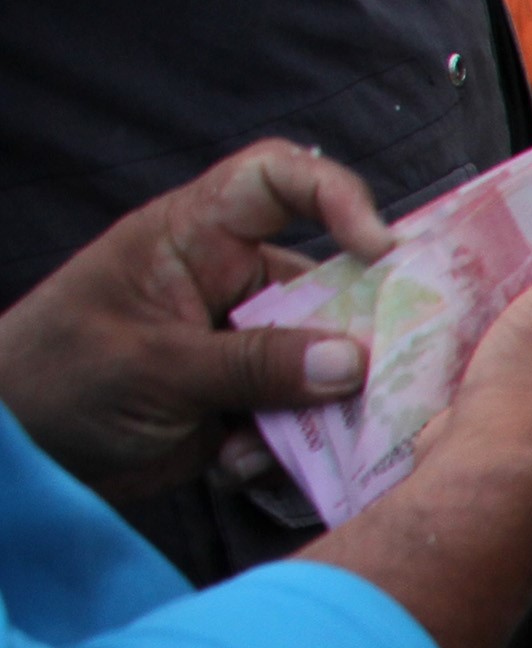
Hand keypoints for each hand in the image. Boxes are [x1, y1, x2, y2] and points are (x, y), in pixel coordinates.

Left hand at [0, 141, 392, 503]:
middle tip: (370, 395)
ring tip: (268, 447)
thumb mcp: (155, 366)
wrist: (22, 453)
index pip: (277, 180)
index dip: (336, 197)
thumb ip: (255, 364)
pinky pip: (304, 420)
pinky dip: (287, 451)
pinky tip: (238, 466)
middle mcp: (231, 284)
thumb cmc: (60, 379)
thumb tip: (352, 362)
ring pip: (326, 369)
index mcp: (195, 239)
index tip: (380, 251)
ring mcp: (245, 346)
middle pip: (330, 291)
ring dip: (314, 415)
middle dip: (351, 346)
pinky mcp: (249, 403)